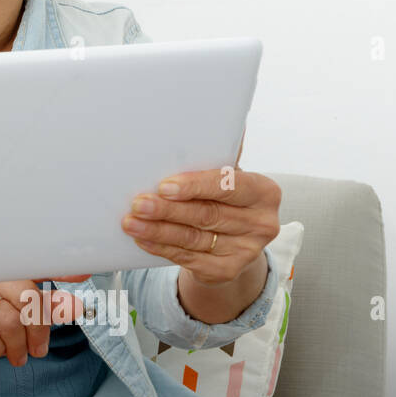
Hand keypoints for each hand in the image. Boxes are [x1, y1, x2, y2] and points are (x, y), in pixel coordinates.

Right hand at [0, 279, 84, 376]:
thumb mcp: (20, 321)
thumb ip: (45, 310)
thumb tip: (74, 307)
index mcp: (4, 274)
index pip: (34, 268)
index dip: (59, 271)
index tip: (83, 275)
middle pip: (25, 296)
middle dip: (38, 328)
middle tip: (38, 350)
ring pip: (8, 319)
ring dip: (18, 345)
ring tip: (17, 356)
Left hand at [122, 164, 280, 286]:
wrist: (231, 239)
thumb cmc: (222, 198)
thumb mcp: (224, 178)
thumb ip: (213, 159)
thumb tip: (192, 125)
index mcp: (264, 191)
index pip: (228, 186)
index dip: (195, 186)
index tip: (164, 186)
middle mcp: (262, 223)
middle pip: (206, 214)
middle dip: (167, 209)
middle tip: (138, 204)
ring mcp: (247, 250)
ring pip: (193, 237)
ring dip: (157, 230)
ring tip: (131, 222)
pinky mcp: (228, 271)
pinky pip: (188, 258)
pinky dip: (162, 248)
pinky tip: (143, 240)